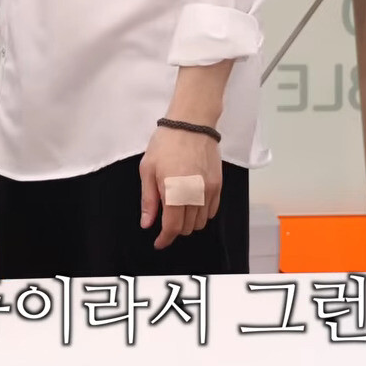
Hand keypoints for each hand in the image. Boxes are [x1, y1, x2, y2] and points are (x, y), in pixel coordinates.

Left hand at [138, 125, 221, 250]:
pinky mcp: (218, 184)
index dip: (165, 239)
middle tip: (165, 218)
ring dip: (189, 221)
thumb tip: (147, 223)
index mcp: (175, 191)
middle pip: (188, 227)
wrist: (192, 123)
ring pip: (201, 222)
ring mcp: (209, 190)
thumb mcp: (148, 169)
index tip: (159, 242)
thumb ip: (148, 200)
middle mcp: (195, 194)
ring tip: (179, 208)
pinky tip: (192, 202)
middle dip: (175, 228)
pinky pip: (212, 210)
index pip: (173, 227)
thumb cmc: (166, 143)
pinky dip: (202, 213)